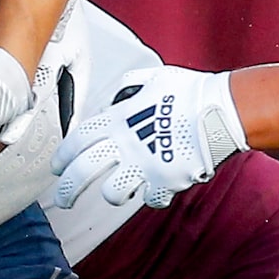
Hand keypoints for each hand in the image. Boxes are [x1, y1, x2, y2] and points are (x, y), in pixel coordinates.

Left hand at [53, 65, 245, 209]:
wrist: (222, 111)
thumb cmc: (191, 93)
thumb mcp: (153, 78)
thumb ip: (128, 88)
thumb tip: (114, 100)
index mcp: (120, 119)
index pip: (79, 140)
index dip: (63, 155)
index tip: (56, 168)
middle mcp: (127, 144)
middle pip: (84, 171)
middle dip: (67, 189)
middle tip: (62, 200)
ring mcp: (145, 165)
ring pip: (113, 193)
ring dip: (114, 194)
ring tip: (119, 190)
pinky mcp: (166, 182)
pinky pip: (150, 199)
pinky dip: (152, 196)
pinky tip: (157, 188)